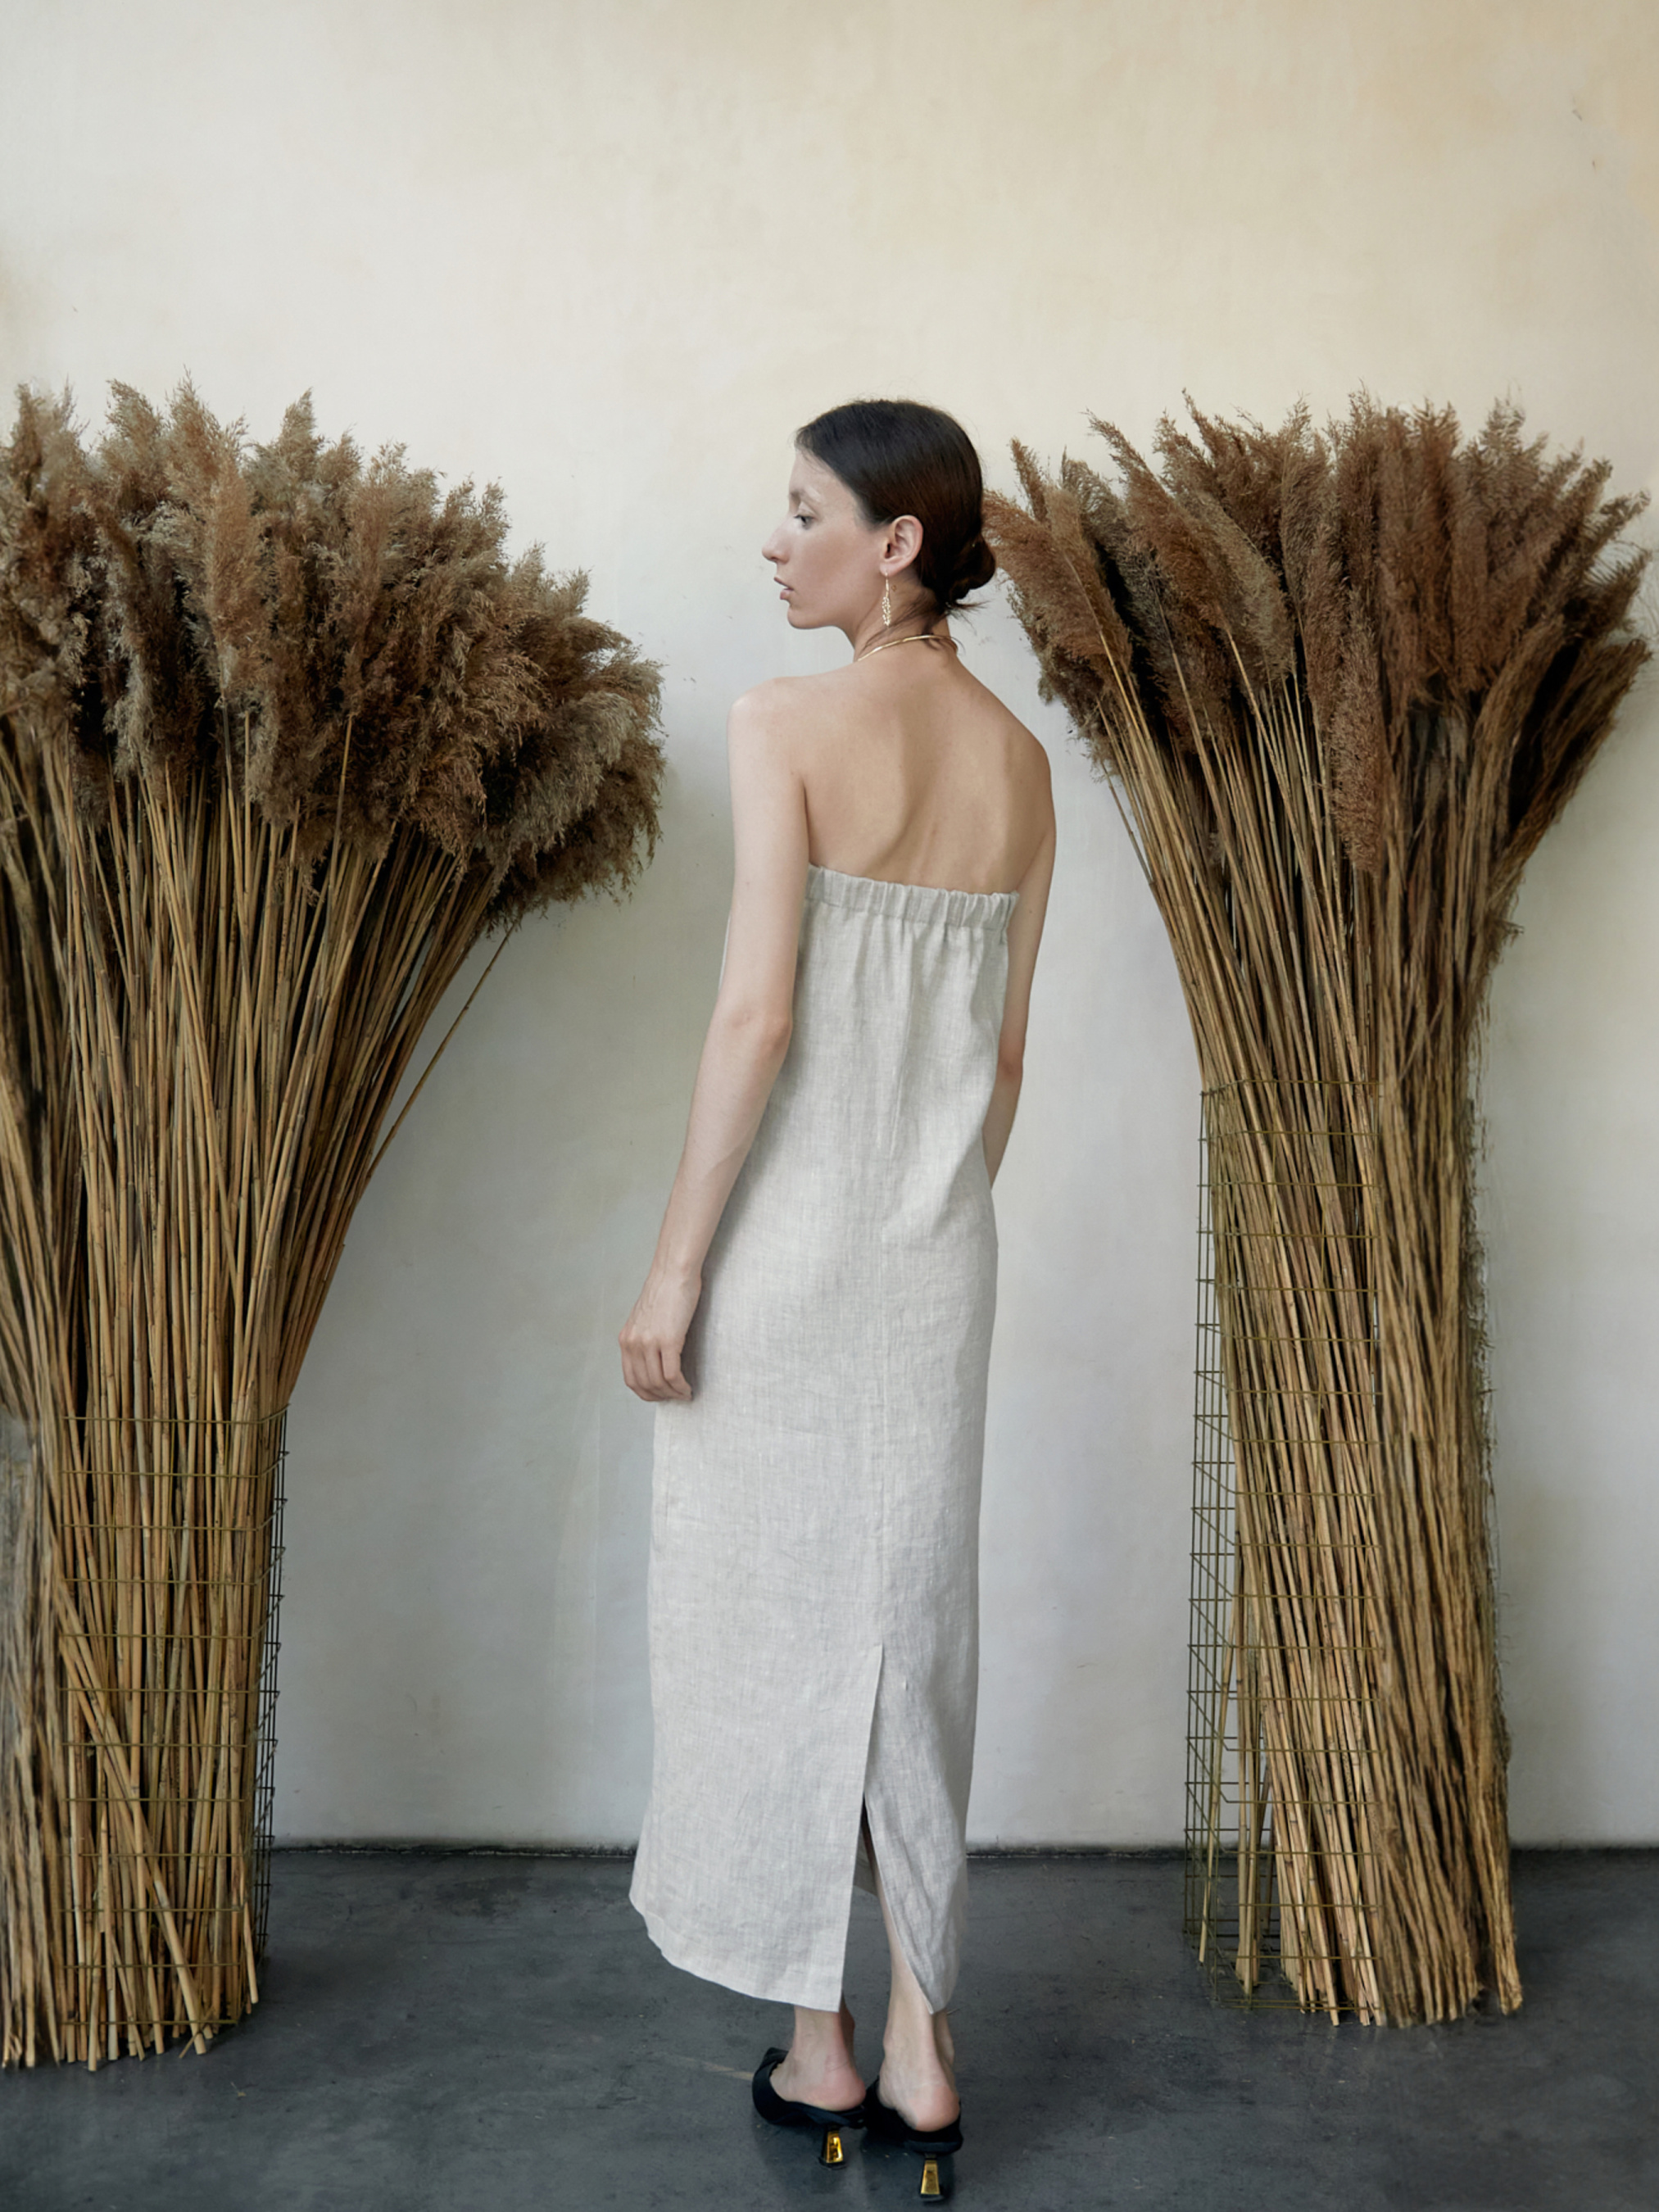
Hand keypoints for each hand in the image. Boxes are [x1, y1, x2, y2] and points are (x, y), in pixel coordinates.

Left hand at [619, 1265, 700, 1401]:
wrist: (674, 1273)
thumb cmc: (665, 1291)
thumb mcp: (644, 1318)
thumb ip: (644, 1339)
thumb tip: (653, 1360)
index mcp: (626, 1339)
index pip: (630, 1379)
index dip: (646, 1393)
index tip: (659, 1396)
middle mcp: (633, 1343)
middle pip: (644, 1384)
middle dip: (661, 1397)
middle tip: (675, 1398)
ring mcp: (650, 1343)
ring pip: (659, 1382)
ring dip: (673, 1394)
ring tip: (684, 1394)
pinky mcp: (669, 1340)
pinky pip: (672, 1374)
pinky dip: (681, 1386)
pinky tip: (688, 1388)